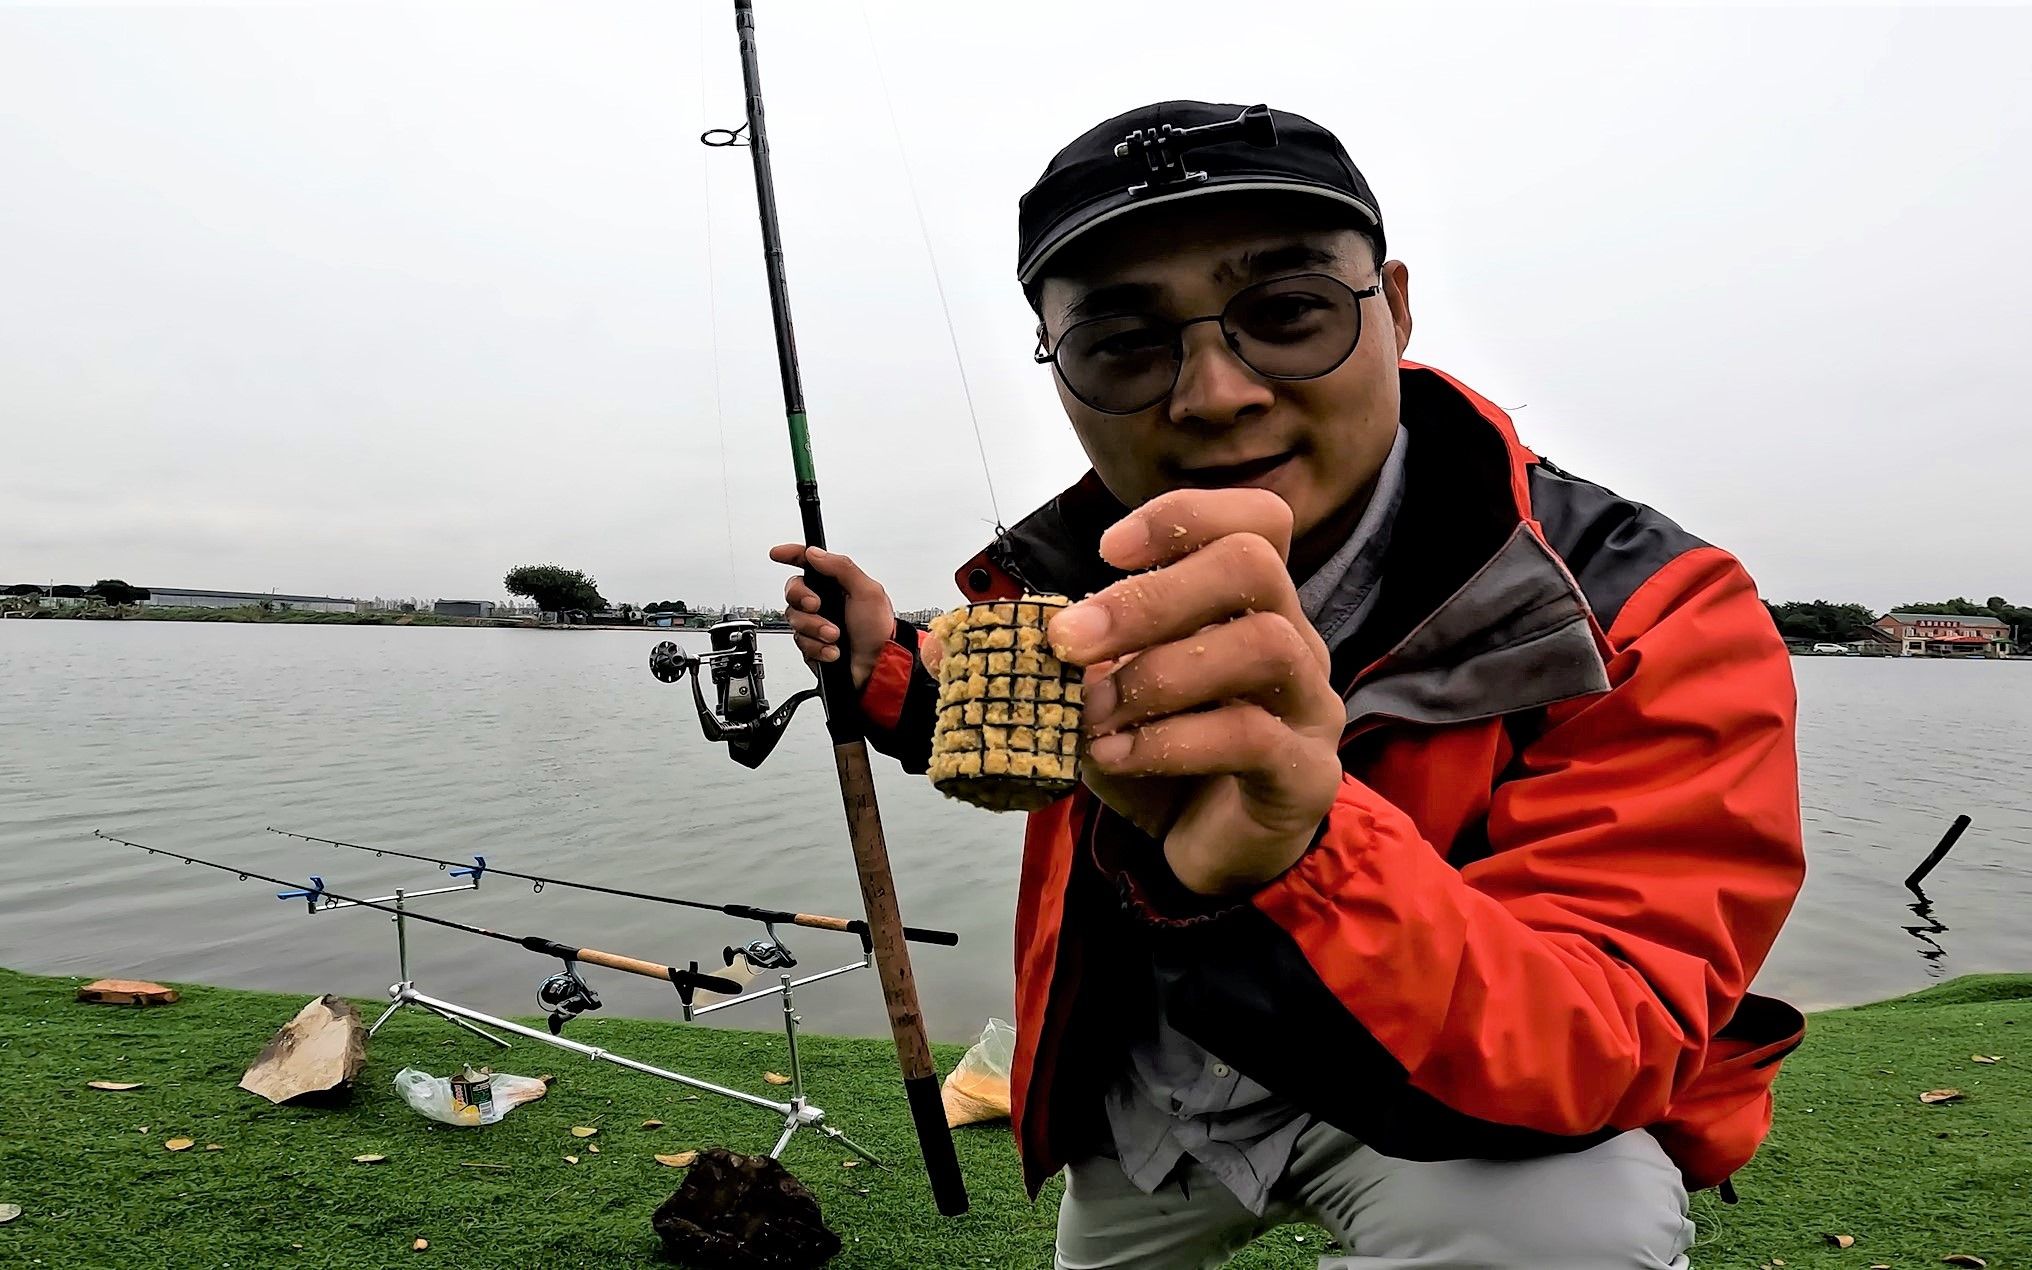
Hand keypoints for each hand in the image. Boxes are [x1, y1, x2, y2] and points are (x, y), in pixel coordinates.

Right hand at [770, 544, 899, 691]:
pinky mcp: (810, 644)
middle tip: (818, 606)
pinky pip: (801, 642)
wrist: (877, 666)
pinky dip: (818, 647)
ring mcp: (815, 623)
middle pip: (793, 591)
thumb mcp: (868, 592)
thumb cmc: (878, 630)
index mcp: (836, 584)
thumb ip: (842, 568)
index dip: (790, 555)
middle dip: (803, 599)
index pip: (808, 563)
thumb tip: (815, 553)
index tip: (778, 554)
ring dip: (816, 629)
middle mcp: (823, 601)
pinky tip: (833, 650)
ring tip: (835, 636)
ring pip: (794, 619)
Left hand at [1047, 489, 1345, 896]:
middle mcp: (1294, 639)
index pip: (1256, 521)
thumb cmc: (1163, 760)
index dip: (1184, 517)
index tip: (1108, 550)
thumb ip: (1064, 663)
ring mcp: (1310, 705)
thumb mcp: (1103, 699)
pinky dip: (1169, 740)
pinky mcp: (1305, 773)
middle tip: (1071, 639)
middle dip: (1150, 596)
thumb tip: (969, 644)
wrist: (1208, 854)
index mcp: (1250, 606)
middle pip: (1253, 565)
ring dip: (1158, 672)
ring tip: (1094, 711)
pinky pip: (1250, 735)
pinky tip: (1117, 756)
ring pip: (1263, 644)